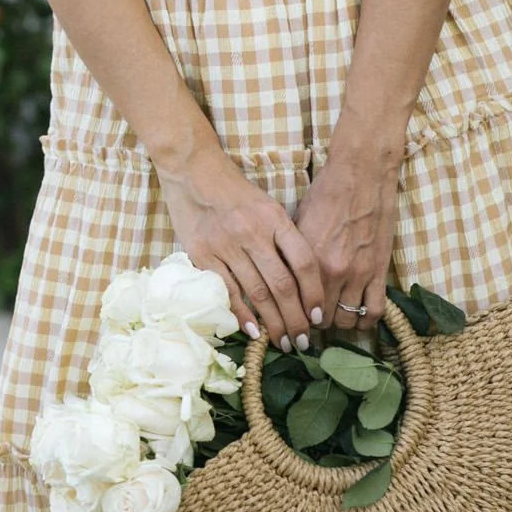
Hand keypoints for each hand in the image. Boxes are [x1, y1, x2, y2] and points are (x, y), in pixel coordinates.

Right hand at [155, 143, 323, 350]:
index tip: (319, 316)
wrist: (192, 170)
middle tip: (302, 341)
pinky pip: (228, 291)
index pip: (304, 262)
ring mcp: (227, 245)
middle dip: (296, 318)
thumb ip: (283, 237)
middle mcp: (253, 233)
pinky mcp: (203, 254)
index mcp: (275, 219)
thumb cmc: (234, 191)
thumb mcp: (267, 206)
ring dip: (272, 323)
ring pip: (257, 293)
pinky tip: (254, 331)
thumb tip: (302, 278)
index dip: (314, 293)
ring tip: (282, 342)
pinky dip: (242, 314)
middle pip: (282, 285)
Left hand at [292, 146, 402, 336]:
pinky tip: (359, 318)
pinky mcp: (380, 271)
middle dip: (315, 326)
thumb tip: (281, 280)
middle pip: (321, 320)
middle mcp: (333, 272)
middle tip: (312, 323)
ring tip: (334, 319)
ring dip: (340, 324)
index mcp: (308, 261)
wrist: (362, 174)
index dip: (294, 318)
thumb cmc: (325, 193)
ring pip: (348, 320)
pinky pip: (375, 311)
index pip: (297, 307)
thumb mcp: (297, 224)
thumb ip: (291, 256)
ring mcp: (359, 274)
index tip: (292, 320)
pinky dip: (366, 321)